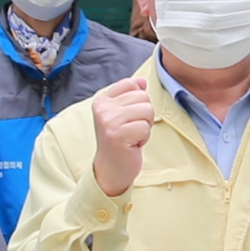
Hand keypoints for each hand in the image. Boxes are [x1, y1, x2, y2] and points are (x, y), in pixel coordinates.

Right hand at [89, 75, 153, 197]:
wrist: (111, 169)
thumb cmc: (119, 142)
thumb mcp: (123, 114)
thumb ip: (130, 96)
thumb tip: (142, 81)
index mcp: (102, 100)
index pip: (131, 84)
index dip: (138, 101)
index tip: (129, 116)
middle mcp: (103, 109)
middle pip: (143, 97)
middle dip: (144, 115)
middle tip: (131, 129)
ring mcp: (109, 121)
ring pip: (147, 110)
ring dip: (145, 126)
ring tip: (132, 135)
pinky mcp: (118, 135)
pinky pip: (146, 127)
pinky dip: (144, 137)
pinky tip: (133, 144)